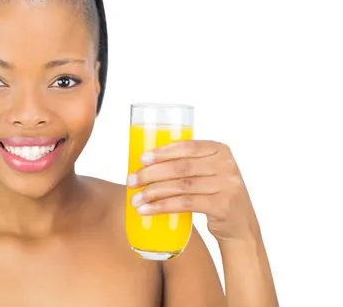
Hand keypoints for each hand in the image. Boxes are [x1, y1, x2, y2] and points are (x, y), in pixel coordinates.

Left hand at [126, 140, 259, 243]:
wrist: (240, 226)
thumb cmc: (214, 194)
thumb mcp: (209, 172)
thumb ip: (187, 162)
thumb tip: (144, 162)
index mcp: (220, 150)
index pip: (187, 146)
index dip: (162, 152)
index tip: (141, 159)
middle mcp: (226, 165)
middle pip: (181, 167)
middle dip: (151, 174)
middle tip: (131, 181)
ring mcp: (227, 186)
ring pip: (181, 186)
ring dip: (153, 192)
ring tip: (135, 199)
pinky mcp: (222, 206)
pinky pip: (185, 204)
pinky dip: (162, 207)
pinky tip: (147, 210)